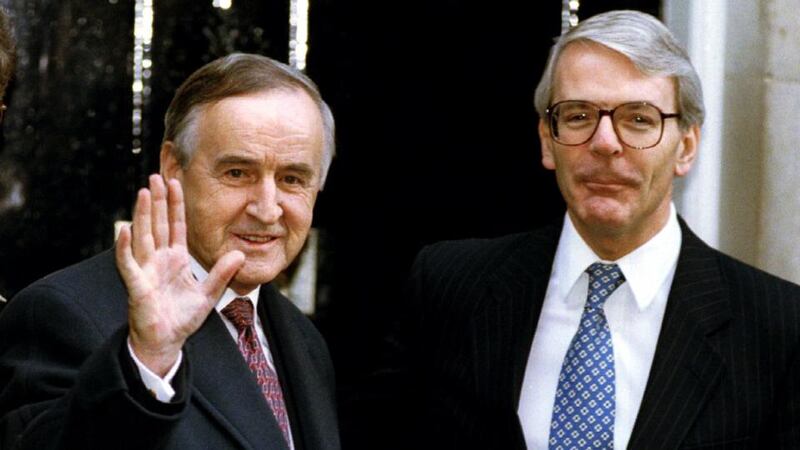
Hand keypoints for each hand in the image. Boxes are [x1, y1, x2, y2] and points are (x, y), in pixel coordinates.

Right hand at [116, 174, 244, 375]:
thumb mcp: (209, 294)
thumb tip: (240, 253)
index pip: (175, 226)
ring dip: (142, 215)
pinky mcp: (137, 285)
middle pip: (157, 224)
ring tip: (143, 192)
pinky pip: (128, 263)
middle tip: (156, 176)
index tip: (175, 183)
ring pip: (143, 237)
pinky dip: (125, 247)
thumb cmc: (183, 318)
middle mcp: (158, 260)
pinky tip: (124, 230)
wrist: (167, 341)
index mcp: (176, 259)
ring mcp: (146, 270)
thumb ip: (222, 273)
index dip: (175, 205)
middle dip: (157, 201)